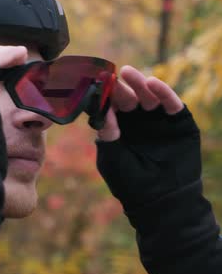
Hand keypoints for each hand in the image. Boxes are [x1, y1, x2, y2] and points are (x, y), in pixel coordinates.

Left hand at [95, 65, 200, 208]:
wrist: (162, 199)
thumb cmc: (130, 182)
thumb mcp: (112, 157)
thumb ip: (107, 134)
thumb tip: (102, 109)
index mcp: (117, 126)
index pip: (109, 105)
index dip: (103, 94)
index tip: (95, 83)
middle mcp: (136, 119)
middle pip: (127, 96)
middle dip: (120, 86)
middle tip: (112, 75)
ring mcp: (157, 119)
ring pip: (147, 95)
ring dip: (139, 83)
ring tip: (129, 73)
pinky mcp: (178, 121)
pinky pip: (171, 103)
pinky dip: (163, 91)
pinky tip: (153, 83)